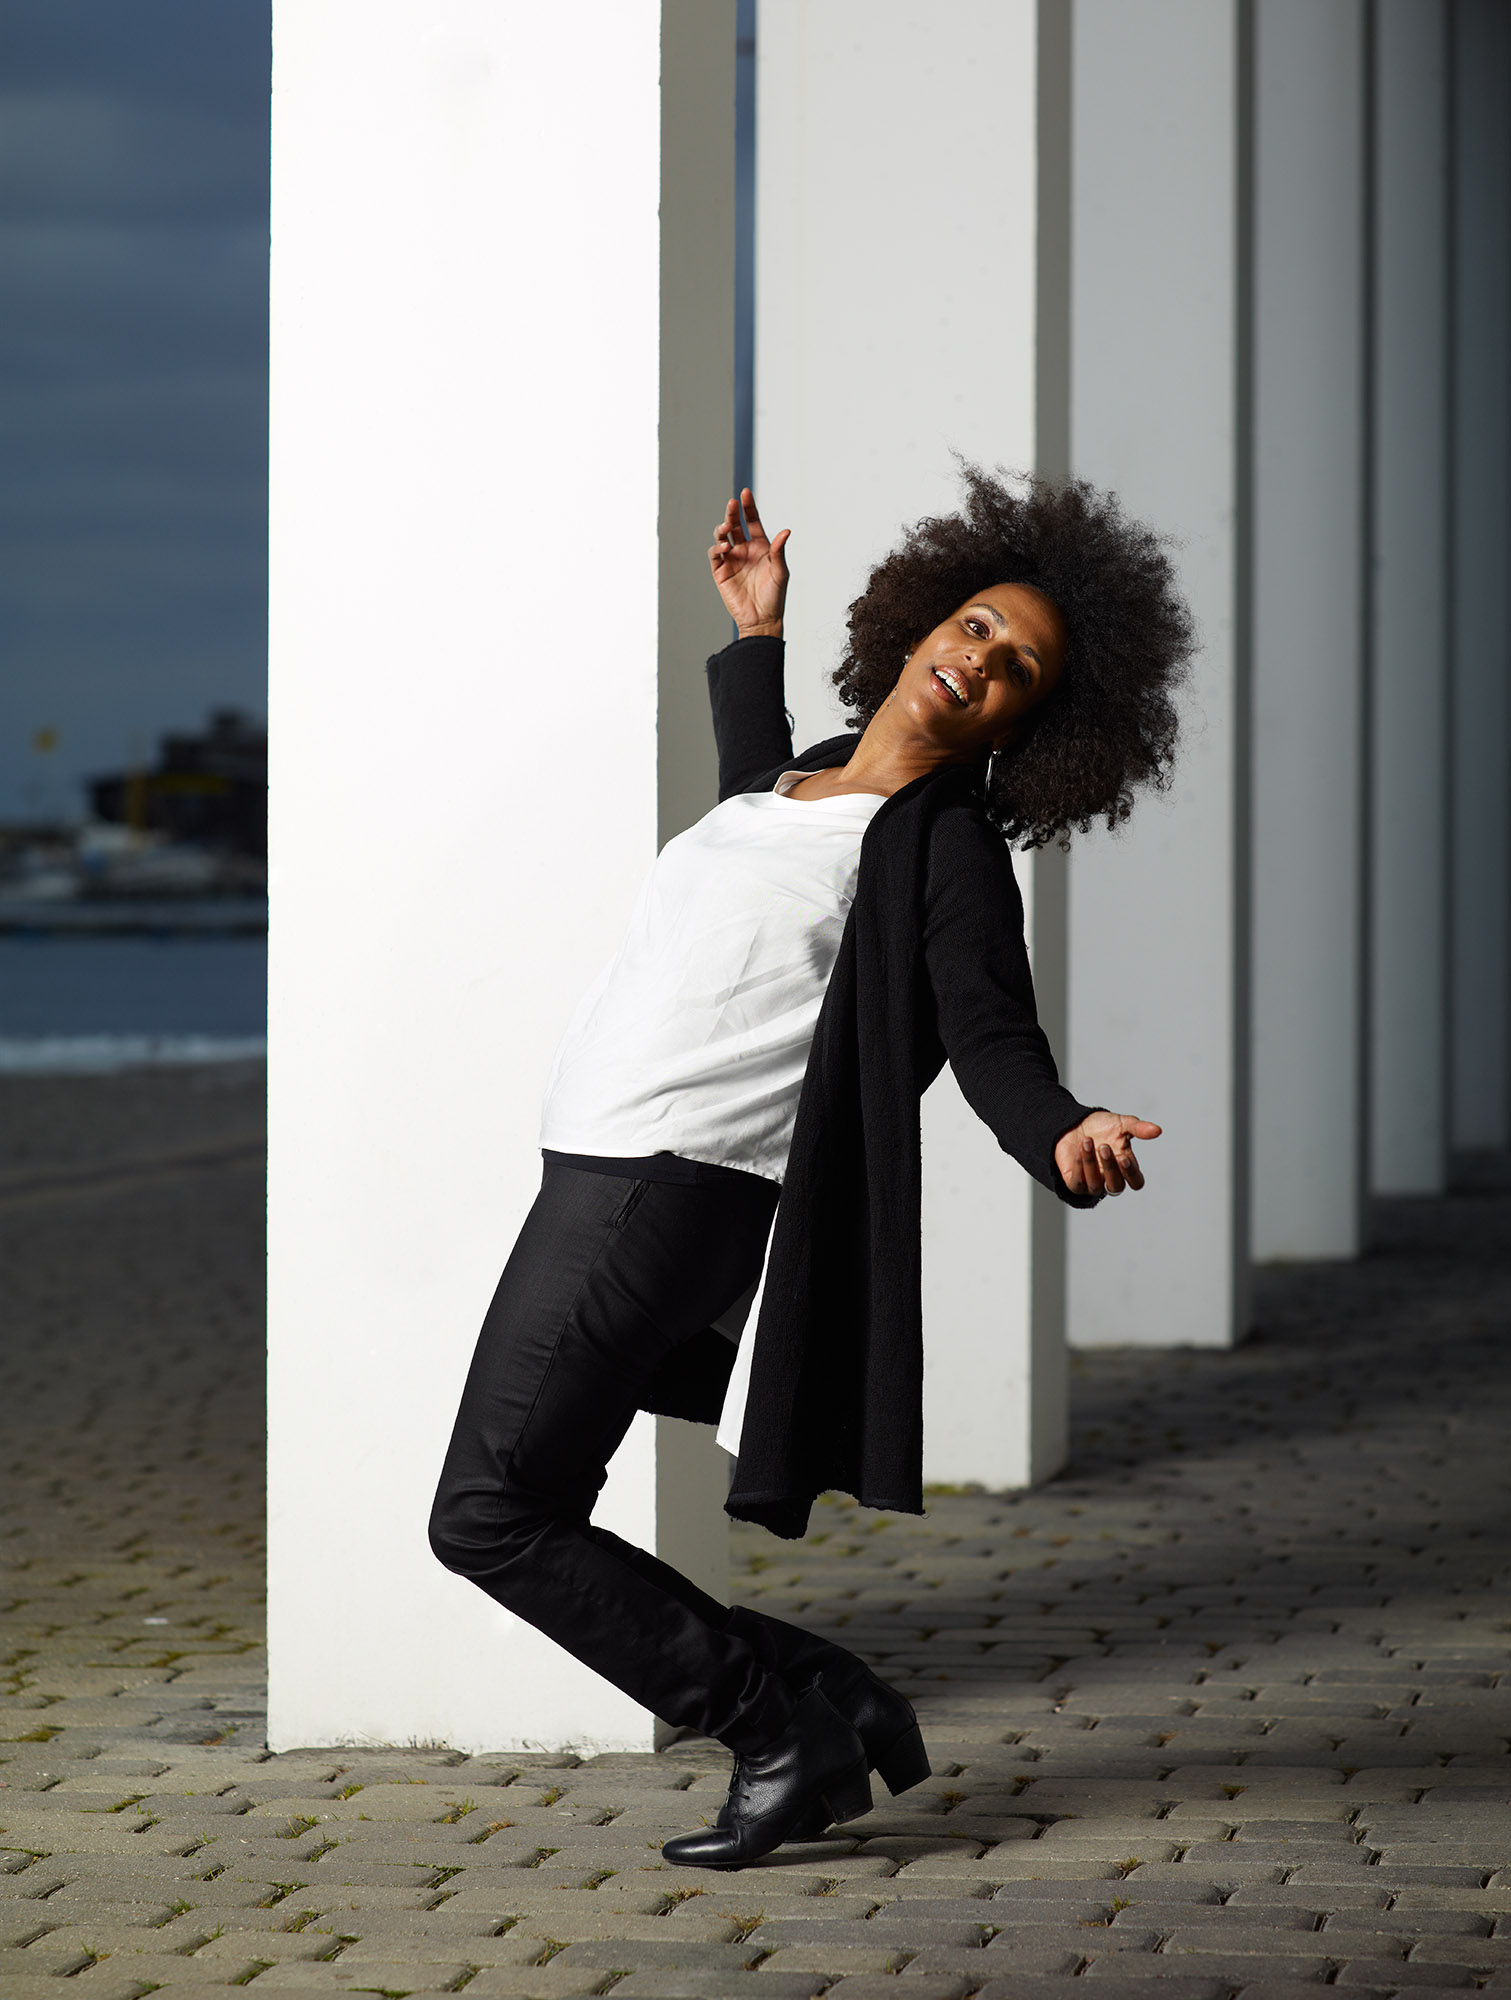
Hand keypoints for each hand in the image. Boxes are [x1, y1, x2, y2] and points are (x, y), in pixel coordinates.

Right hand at [709, 488, 789, 635]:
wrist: (762, 620)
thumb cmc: (775, 596)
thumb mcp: (780, 572)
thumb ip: (779, 551)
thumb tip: (786, 531)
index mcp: (760, 547)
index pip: (752, 522)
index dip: (748, 507)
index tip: (745, 493)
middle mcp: (744, 550)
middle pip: (735, 525)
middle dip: (732, 513)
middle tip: (732, 504)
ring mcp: (732, 560)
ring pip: (722, 537)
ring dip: (722, 529)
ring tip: (725, 528)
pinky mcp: (720, 572)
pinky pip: (715, 555)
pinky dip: (717, 548)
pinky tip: (725, 547)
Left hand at [1055, 1110, 1161, 1196]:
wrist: (1073, 1123)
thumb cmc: (1101, 1127)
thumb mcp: (1121, 1124)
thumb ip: (1138, 1128)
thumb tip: (1157, 1130)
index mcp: (1125, 1167)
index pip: (1136, 1182)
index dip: (1131, 1174)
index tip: (1123, 1157)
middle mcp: (1110, 1178)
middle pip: (1116, 1186)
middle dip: (1110, 1167)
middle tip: (1103, 1146)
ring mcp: (1093, 1183)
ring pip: (1096, 1186)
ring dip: (1091, 1164)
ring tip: (1087, 1141)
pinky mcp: (1075, 1184)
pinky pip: (1077, 1183)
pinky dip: (1079, 1167)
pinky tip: (1079, 1150)